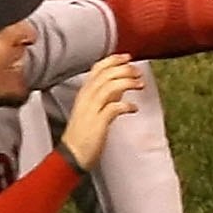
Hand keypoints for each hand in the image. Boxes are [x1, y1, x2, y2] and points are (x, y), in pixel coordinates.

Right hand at [57, 54, 146, 171]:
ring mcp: (91, 109)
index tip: (127, 57)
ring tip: (140, 85)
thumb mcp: (93, 109)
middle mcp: (86, 98)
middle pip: (105, 74)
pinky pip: (114, 108)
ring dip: (128, 82)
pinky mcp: (98, 123)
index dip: (113, 60)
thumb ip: (105, 97)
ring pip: (109, 86)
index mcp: (84, 93)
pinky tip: (134, 108)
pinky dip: (126, 105)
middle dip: (124, 69)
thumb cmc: (84, 134)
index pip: (97, 69)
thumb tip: (120, 87)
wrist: (72, 154)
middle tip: (138, 72)